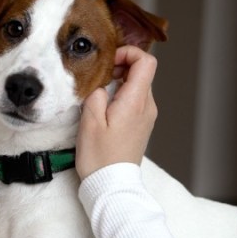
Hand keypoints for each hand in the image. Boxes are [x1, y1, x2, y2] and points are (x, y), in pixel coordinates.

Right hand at [76, 46, 157, 179]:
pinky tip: (104, 108)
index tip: (109, 60)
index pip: (146, 62)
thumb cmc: (100, 157)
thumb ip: (95, 95)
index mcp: (136, 102)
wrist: (111, 184)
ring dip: (119, 83)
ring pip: (137, 87)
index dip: (128, 53)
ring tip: (98, 93)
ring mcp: (146, 117)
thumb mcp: (89, 122)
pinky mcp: (141, 126)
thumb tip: (100, 86)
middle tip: (98, 76)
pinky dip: (121, 96)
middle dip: (120, 67)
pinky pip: (135, 101)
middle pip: (141, 72)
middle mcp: (147, 107)